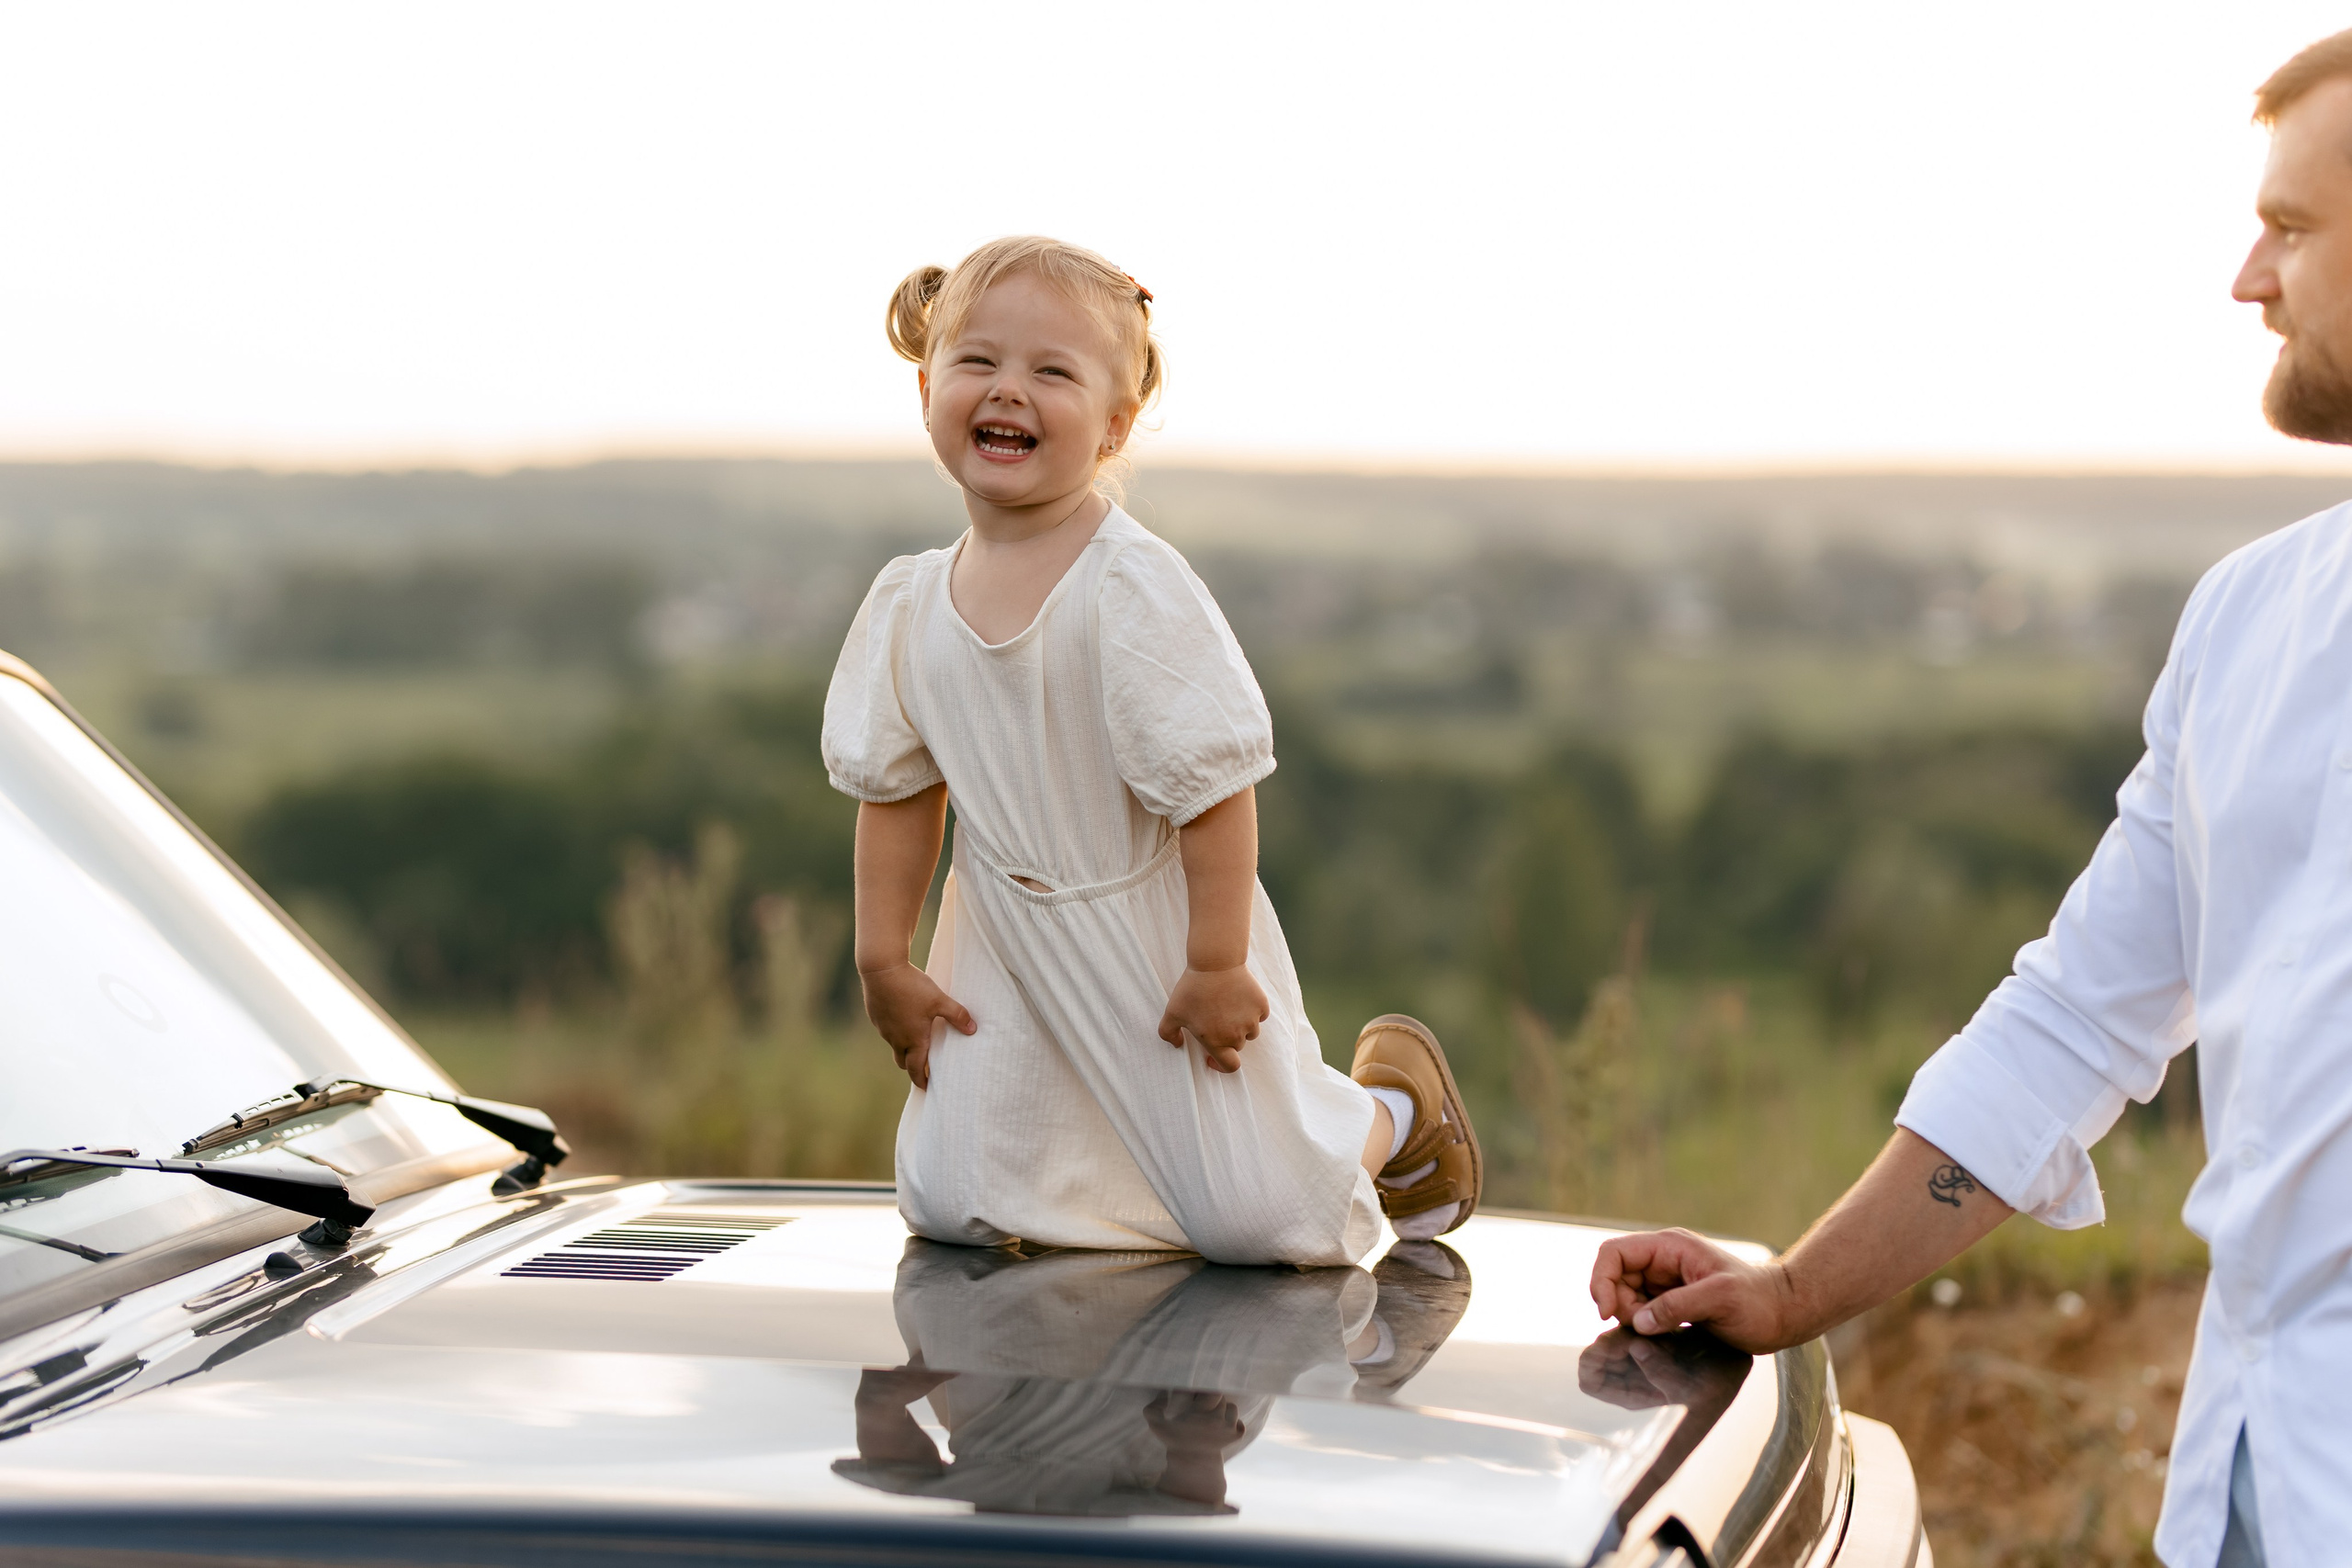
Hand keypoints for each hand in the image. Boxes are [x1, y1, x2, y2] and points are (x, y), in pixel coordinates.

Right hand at [860, 962, 974, 1088]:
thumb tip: (973, 1029)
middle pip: (903, 1062)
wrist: (881, 970)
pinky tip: (903, 1018)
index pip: (916, 1069)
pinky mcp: (876, 1016)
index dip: (923, 1081)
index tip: (928, 1088)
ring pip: (894, 1045)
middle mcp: (896, 1039)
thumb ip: (957, 1015)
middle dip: (913, 1067)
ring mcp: (883, 1028)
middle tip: (924, 1069)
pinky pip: (886, 1030)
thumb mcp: (939, 1000)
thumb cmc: (912, 987)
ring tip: (916, 1041)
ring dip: (905, 1048)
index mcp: (913, 1039)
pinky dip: (896, 1031)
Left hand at [1157, 964, 1267, 1072]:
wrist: (1215, 963)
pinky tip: (1238, 997)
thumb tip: (1178, 1045)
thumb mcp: (1171, 1012)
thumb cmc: (1192, 988)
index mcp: (1217, 1042)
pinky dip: (1252, 1010)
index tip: (1212, 1056)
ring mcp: (1252, 1020)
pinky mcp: (1261, 1005)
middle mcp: (1237, 1035)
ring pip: (1251, 1031)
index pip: (1230, 1066)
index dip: (1221, 1065)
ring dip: (1242, 1025)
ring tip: (1228, 1008)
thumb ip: (1168, 1034)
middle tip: (1215, 1019)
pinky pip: (1260, 1014)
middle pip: (1237, 1045)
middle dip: (1228, 1038)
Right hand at [1588, 1227, 1805, 1353]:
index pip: (1615, 1253)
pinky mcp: (1672, 1301)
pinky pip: (1642, 1310)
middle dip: (1618, 1304)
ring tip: (1660, 1331)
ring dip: (1631, 1317)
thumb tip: (1639, 1322)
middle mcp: (1663, 1261)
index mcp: (1670, 1247)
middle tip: (1642, 1328)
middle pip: (1615, 1277)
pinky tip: (1662, 1334)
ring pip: (1625, 1296)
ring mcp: (1666, 1281)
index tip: (1606, 1311)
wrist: (1783, 1314)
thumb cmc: (1758, 1301)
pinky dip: (1643, 1325)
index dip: (1602, 1280)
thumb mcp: (1720, 1299)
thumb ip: (1677, 1306)